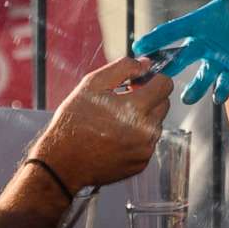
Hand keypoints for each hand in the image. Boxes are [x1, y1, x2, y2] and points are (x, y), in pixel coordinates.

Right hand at [33, 53, 171, 190]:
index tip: (138, 83)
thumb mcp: (92, 84)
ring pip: (156, 124)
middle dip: (149, 98)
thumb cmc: (74, 121)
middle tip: (123, 101)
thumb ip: (124, 68)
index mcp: (135, 108)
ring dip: (143, 118)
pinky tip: (116, 138)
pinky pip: (148, 143)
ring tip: (116, 122)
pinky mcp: (141, 163)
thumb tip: (146, 64)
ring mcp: (145, 149)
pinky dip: (137, 138)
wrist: (63, 161)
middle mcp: (146, 131)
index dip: (152, 79)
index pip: (165, 85)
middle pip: (163, 104)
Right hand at [130, 0, 228, 103]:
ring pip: (202, 77)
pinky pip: (226, 83)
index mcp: (201, 21)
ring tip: (185, 97)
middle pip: (181, 58)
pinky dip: (221, 90)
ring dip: (194, 88)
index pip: (173, 32)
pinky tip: (217, 96)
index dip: (155, 39)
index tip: (137, 48)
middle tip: (150, 79)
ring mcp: (222, 57)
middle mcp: (207, 42)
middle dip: (165, 67)